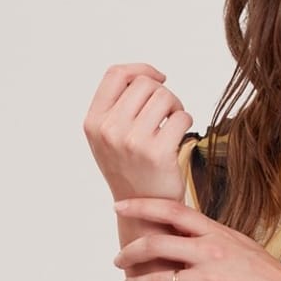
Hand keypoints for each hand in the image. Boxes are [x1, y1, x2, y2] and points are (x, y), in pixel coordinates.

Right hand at [81, 62, 191, 200]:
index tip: (158, 77)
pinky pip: (182, 117)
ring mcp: (132, 141)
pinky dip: (186, 122)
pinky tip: (180, 137)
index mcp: (93, 122)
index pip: (116, 74)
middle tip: (167, 114)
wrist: (143, 211)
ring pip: (165, 96)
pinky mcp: (157, 153)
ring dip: (176, 107)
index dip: (141, 69)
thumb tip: (146, 74)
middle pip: (145, 84)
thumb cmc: (131, 170)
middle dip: (163, 93)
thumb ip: (117, 106)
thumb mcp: (108, 137)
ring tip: (172, 125)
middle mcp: (109, 130)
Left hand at [113, 194, 280, 280]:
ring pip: (159, 280)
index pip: (171, 211)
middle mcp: (211, 252)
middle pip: (156, 244)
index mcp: (217, 233)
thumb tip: (187, 234)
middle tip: (119, 260)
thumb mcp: (241, 246)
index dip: (140, 206)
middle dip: (129, 252)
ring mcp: (211, 280)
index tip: (119, 206)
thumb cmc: (272, 277)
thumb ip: (213, 239)